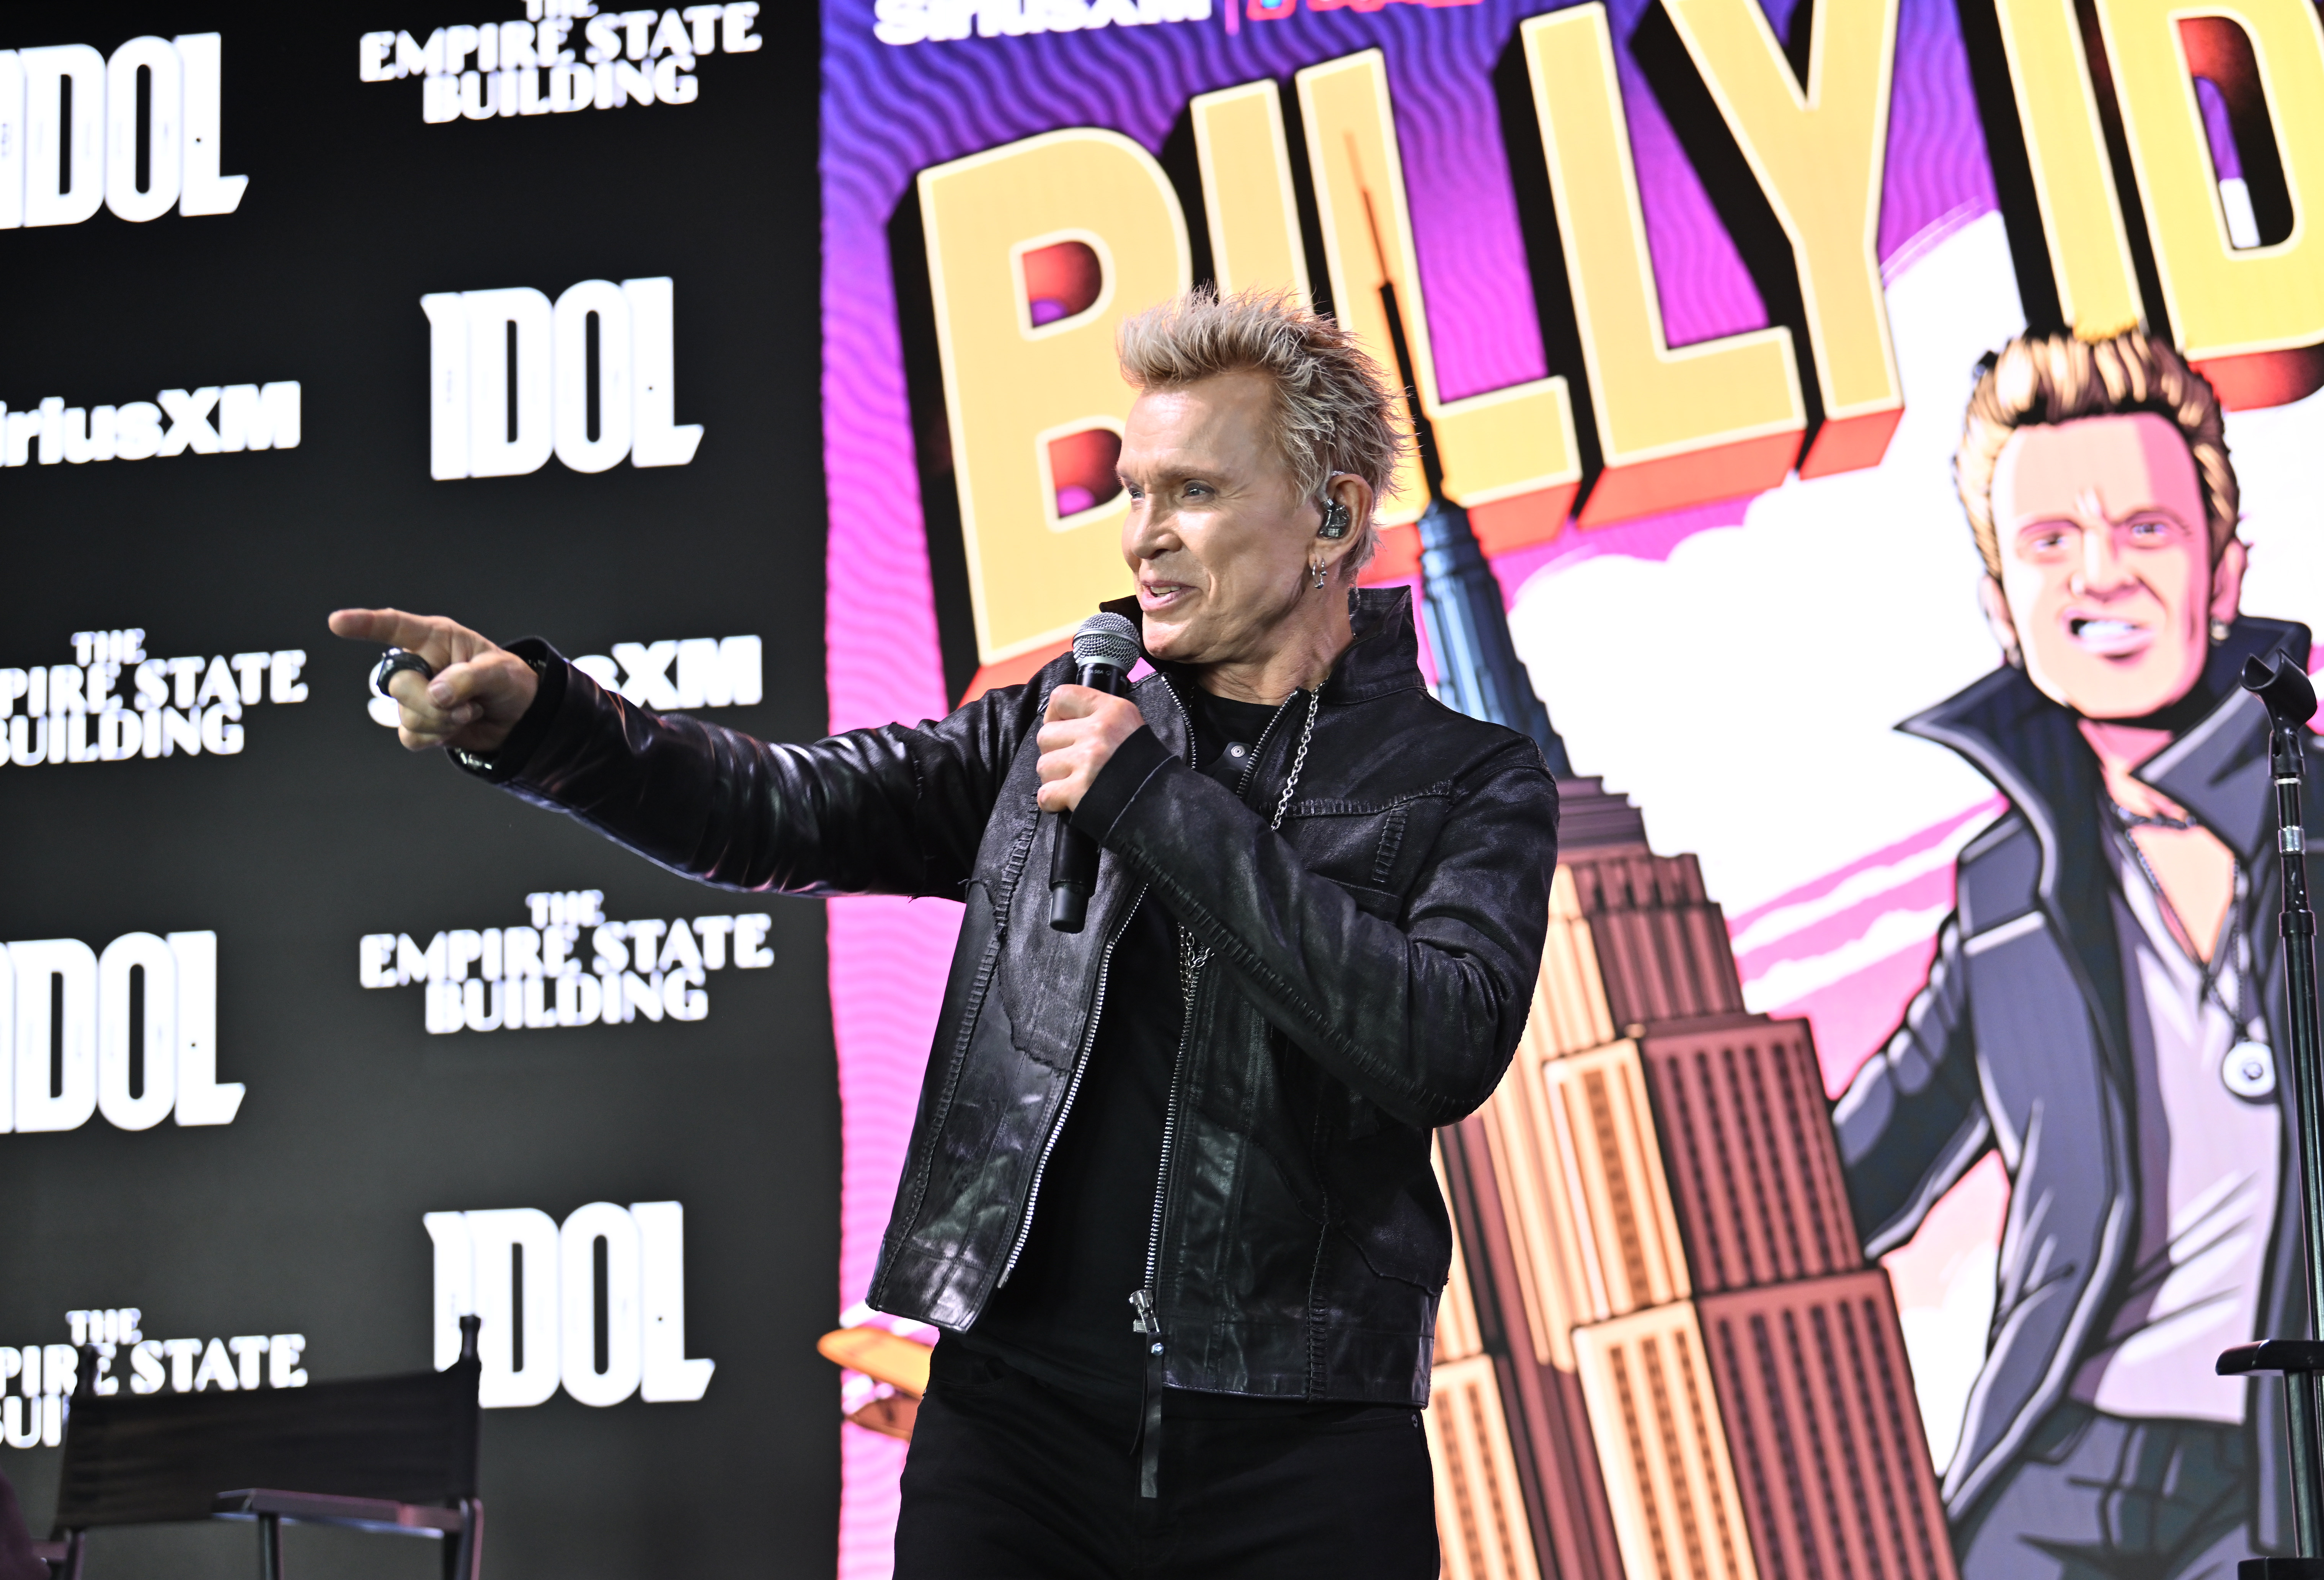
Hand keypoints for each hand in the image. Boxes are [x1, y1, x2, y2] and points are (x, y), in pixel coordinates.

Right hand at [327, 607, 539, 754]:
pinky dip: (436, 737)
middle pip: (398, 685)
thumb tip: (436, 695)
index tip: (337, 622)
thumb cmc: (508, 681)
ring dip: (443, 722)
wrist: (517, 717)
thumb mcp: (501, 672)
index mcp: (434, 638)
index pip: (394, 626)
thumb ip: (469, 678)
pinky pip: (411, 736)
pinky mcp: (417, 723)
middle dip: (431, 702)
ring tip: (470, 711)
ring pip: (406, 715)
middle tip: (468, 706)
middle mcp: (418, 664)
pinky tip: (456, 728)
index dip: (364, 624)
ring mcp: (413, 695)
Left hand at [1035, 687, 1146, 813]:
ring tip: (1076, 784)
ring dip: (1054, 779)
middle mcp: (1099, 731)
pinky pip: (1045, 794)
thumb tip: (1062, 720)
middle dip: (1054, 753)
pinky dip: (1052, 802)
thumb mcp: (1129, 727)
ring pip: (1043, 765)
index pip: (1062, 696)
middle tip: (1074, 766)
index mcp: (1112, 710)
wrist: (1162, 805)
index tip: (1063, 729)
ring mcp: (1088, 760)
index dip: (1054, 715)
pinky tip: (1068, 802)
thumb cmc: (1143, 768)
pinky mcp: (1079, 790)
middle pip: (1046, 735)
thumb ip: (1098, 718)